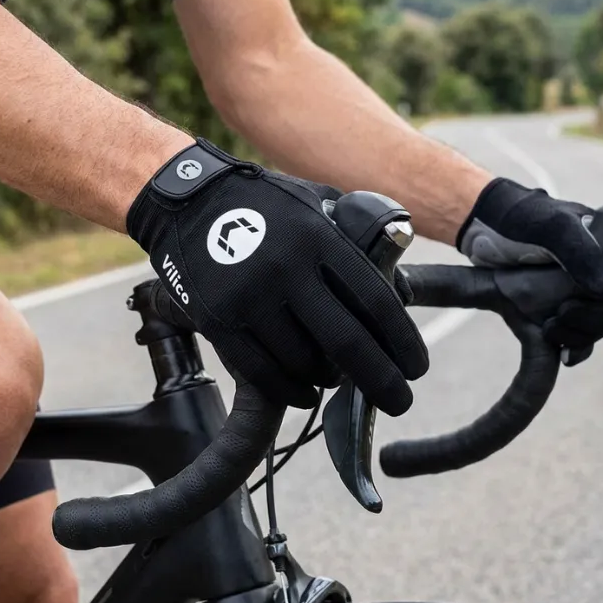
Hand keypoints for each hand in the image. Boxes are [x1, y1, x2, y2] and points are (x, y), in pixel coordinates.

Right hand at [127, 139, 428, 413]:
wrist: (185, 200)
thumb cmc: (261, 202)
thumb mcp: (313, 199)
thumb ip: (353, 230)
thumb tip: (394, 265)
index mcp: (319, 238)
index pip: (375, 302)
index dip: (403, 342)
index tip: (417, 367)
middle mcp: (287, 269)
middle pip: (347, 344)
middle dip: (382, 381)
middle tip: (401, 402)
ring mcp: (249, 298)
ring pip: (304, 363)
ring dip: (329, 380)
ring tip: (338, 379)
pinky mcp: (218, 320)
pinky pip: (263, 373)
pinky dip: (291, 391)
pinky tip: (306, 392)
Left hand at [457, 178, 602, 359]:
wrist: (481, 227)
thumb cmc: (519, 217)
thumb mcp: (550, 226)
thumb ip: (580, 251)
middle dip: (596, 317)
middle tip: (562, 313)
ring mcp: (583, 288)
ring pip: (601, 324)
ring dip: (580, 333)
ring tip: (548, 324)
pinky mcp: (563, 307)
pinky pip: (580, 336)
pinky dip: (574, 347)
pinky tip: (562, 354)